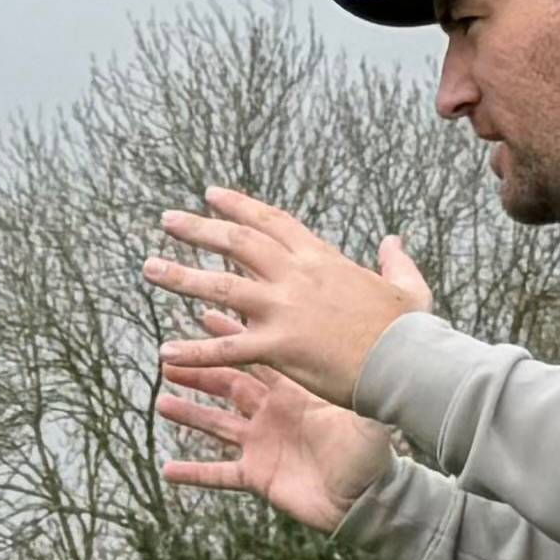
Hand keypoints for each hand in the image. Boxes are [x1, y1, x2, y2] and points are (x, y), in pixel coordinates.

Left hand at [147, 191, 432, 404]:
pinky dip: (195, 351)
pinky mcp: (280, 345)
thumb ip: (395, 261)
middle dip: (199, 228)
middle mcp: (298, 276)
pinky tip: (166, 353)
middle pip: (238, 243)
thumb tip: (392, 240)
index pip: (273, 223)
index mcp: (322, 259)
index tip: (212, 195)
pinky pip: (227, 348)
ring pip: (221, 286)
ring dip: (181, 276)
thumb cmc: (410, 332)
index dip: (240, 207)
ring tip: (149, 268)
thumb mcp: (407, 286)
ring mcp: (285, 309)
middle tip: (168, 220)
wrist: (409, 363)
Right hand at [159, 303, 398, 530]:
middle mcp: (274, 414)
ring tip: (162, 403)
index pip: (259, 356)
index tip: (207, 314)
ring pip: (216, 425)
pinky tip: (168, 469)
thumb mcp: (364, 413)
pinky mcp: (258, 477)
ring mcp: (263, 445)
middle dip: (200, 371)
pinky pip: (219, 475)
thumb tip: (361, 340)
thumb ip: (355, 380)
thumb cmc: (372, 454)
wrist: (366, 500)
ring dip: (190, 415)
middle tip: (170, 356)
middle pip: (228, 385)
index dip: (234, 337)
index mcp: (296, 393)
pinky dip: (194, 473)